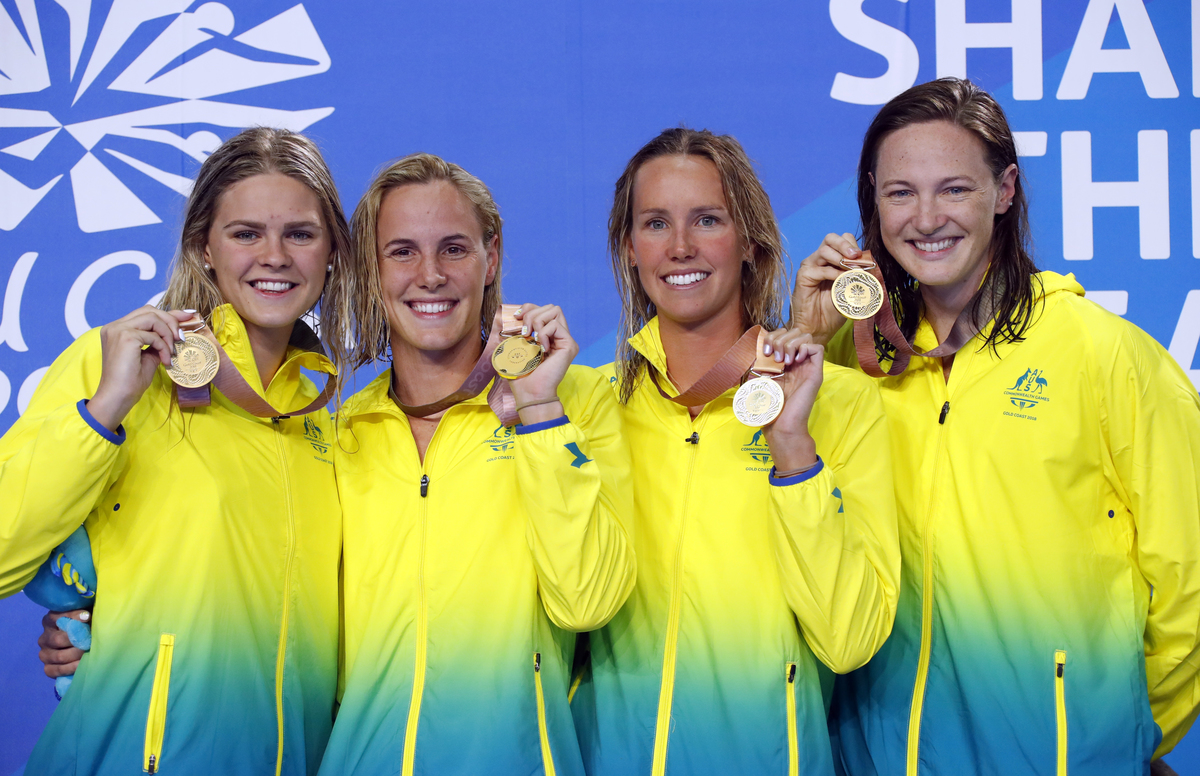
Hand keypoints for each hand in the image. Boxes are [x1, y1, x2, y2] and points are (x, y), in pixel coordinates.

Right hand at [38, 609, 89, 678]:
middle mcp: (44, 637)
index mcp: (50, 620)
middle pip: (58, 639)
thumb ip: (84, 613)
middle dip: (78, 641)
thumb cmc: (88, 625)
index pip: (56, 617)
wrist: (87, 644)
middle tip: (91, 640)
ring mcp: (44, 654)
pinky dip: (71, 668)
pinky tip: (81, 664)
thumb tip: (86, 616)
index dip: (73, 617)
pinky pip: (56, 670)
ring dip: (77, 654)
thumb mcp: (87, 614)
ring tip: (89, 652)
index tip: (88, 616)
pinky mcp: (48, 668)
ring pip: (59, 656)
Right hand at [88, 307, 197, 430]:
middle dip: (171, 321)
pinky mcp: (125, 337)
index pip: (145, 313)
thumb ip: (158, 341)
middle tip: (182, 337)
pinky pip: (154, 336)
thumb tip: (176, 331)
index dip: (168, 313)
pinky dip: (164, 347)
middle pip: (150, 310)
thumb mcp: (149, 355)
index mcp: (117, 329)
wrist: (118, 397)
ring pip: (153, 318)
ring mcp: (118, 329)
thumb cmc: (130, 381)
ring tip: (172, 352)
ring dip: (168, 334)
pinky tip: (165, 361)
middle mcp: (115, 326)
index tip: (187, 316)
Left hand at [508, 303, 577, 424]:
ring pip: (555, 310)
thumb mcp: (516, 347)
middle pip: (550, 307)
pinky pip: (555, 325)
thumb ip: (518, 330)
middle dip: (532, 314)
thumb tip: (514, 315)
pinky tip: (541, 348)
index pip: (542, 309)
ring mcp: (565, 340)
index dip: (529, 308)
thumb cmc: (522, 375)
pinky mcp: (569, 344)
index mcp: (547, 335)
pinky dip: (543, 334)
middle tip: (524, 333)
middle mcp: (559, 336)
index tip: (517, 318)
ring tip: (532, 340)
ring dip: (537, 322)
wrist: (530, 392)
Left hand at [759, 329, 823, 472]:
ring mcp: (807, 366)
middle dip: (781, 339)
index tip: (765, 352)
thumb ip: (759, 363)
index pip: (785, 334)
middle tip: (775, 358)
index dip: (774, 336)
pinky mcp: (816, 372)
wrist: (781, 424)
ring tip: (784, 361)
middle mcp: (797, 362)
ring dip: (791, 344)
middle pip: (796, 332)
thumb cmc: (770, 407)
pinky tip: (795, 361)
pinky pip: (817, 348)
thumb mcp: (759, 380)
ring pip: (806, 337)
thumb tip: (754, 347)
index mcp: (785, 362)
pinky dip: (804, 348)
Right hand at [790, 232, 862, 345]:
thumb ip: (859, 276)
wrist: (819, 328)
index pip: (841, 239)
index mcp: (831, 259)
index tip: (863, 257)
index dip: (852, 245)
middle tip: (856, 256)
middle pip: (830, 238)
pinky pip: (820, 269)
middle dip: (845, 245)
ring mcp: (810, 266)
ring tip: (851, 271)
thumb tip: (874, 267)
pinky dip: (833, 273)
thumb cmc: (834, 309)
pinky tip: (841, 280)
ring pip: (825, 250)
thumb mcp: (851, 290)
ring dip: (841, 259)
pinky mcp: (803, 276)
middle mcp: (819, 259)